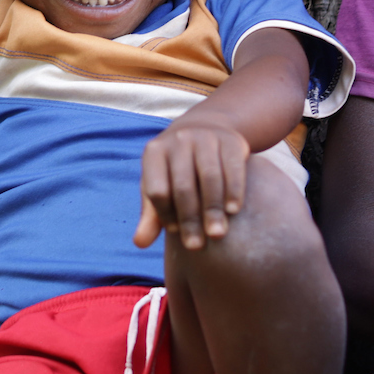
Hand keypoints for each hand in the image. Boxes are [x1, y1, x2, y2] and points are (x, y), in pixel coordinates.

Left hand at [135, 123, 252, 249]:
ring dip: (213, 209)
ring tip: (216, 234)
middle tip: (196, 246)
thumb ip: (151, 215)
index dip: (165, 214)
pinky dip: (234, 190)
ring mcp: (205, 137)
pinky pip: (233, 168)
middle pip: (183, 186)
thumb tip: (139, 244)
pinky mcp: (230, 140)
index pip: (157, 189)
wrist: (205, 128)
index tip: (176, 233)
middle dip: (189, 219)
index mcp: (154, 152)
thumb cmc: (177, 168)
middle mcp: (178, 141)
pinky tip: (233, 210)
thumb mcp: (160, 184)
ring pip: (209, 177)